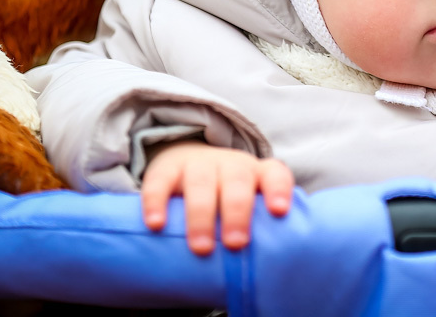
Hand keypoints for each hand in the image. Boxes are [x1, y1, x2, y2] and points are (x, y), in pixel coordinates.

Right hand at [141, 141, 293, 255]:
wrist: (187, 160)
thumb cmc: (224, 198)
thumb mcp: (244, 205)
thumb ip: (255, 229)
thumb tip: (265, 275)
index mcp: (256, 174)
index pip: (274, 175)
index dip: (278, 191)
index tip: (279, 211)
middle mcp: (230, 166)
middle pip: (237, 182)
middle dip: (237, 213)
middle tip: (235, 243)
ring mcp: (198, 165)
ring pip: (201, 184)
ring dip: (201, 215)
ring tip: (201, 247)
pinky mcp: (166, 169)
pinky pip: (160, 183)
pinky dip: (156, 203)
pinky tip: (156, 225)